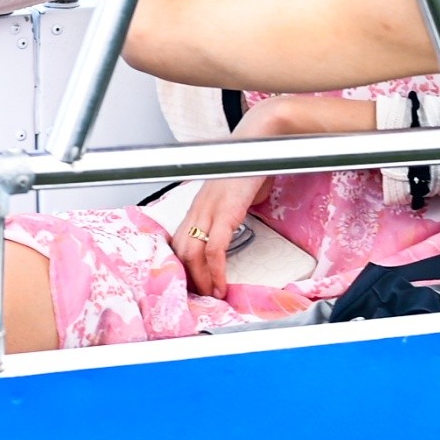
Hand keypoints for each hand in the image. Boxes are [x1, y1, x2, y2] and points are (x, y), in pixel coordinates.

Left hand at [169, 172, 262, 300]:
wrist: (260, 143)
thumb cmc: (249, 166)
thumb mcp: (235, 195)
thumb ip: (230, 212)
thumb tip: (236, 225)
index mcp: (198, 206)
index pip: (179, 241)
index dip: (182, 265)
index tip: (192, 283)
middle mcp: (197, 209)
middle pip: (179, 251)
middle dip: (187, 277)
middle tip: (199, 296)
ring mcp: (208, 210)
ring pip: (191, 253)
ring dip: (200, 280)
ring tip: (210, 296)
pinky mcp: (224, 213)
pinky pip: (214, 249)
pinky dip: (216, 272)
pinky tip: (221, 285)